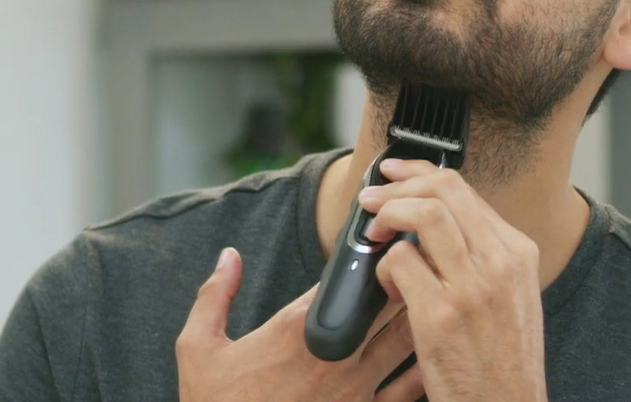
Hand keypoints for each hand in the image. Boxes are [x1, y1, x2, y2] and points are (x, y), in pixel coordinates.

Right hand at [176, 247, 422, 401]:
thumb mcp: (198, 348)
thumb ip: (214, 296)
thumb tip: (229, 255)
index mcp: (296, 330)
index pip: (344, 278)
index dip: (363, 257)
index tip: (373, 243)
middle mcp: (334, 356)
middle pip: (386, 301)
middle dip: (400, 277)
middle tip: (411, 260)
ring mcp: (355, 389)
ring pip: (406, 337)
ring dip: (418, 312)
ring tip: (427, 294)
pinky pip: (410, 388)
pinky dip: (422, 364)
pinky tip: (432, 348)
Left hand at [360, 159, 548, 401]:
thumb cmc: (503, 358)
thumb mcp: (511, 295)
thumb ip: (481, 255)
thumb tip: (434, 220)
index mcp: (517, 252)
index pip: (465, 189)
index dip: (420, 174)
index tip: (395, 175)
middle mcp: (500, 262)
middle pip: (444, 188)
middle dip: (398, 185)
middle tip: (372, 199)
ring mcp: (472, 287)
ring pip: (423, 213)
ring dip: (387, 214)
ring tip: (374, 232)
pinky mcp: (441, 315)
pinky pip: (400, 261)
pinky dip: (384, 266)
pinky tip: (388, 286)